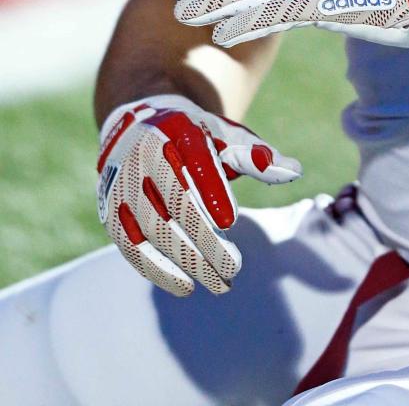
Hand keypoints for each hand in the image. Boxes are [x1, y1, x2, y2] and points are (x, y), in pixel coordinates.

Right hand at [96, 93, 301, 296]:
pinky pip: (131, 246)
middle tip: (234, 267)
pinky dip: (156, 270)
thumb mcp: (225, 136)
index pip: (194, 161)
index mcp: (177, 129)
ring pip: (152, 230)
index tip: (231, 220)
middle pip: (174, 203)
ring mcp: (123, 185)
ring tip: (219, 282)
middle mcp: (144, 155)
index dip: (211, 189)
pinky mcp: (112, 211)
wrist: (137, 126)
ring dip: (185, 261)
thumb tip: (294, 171)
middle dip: (204, 240)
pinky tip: (186, 286)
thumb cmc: (194, 136)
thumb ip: (256, 155)